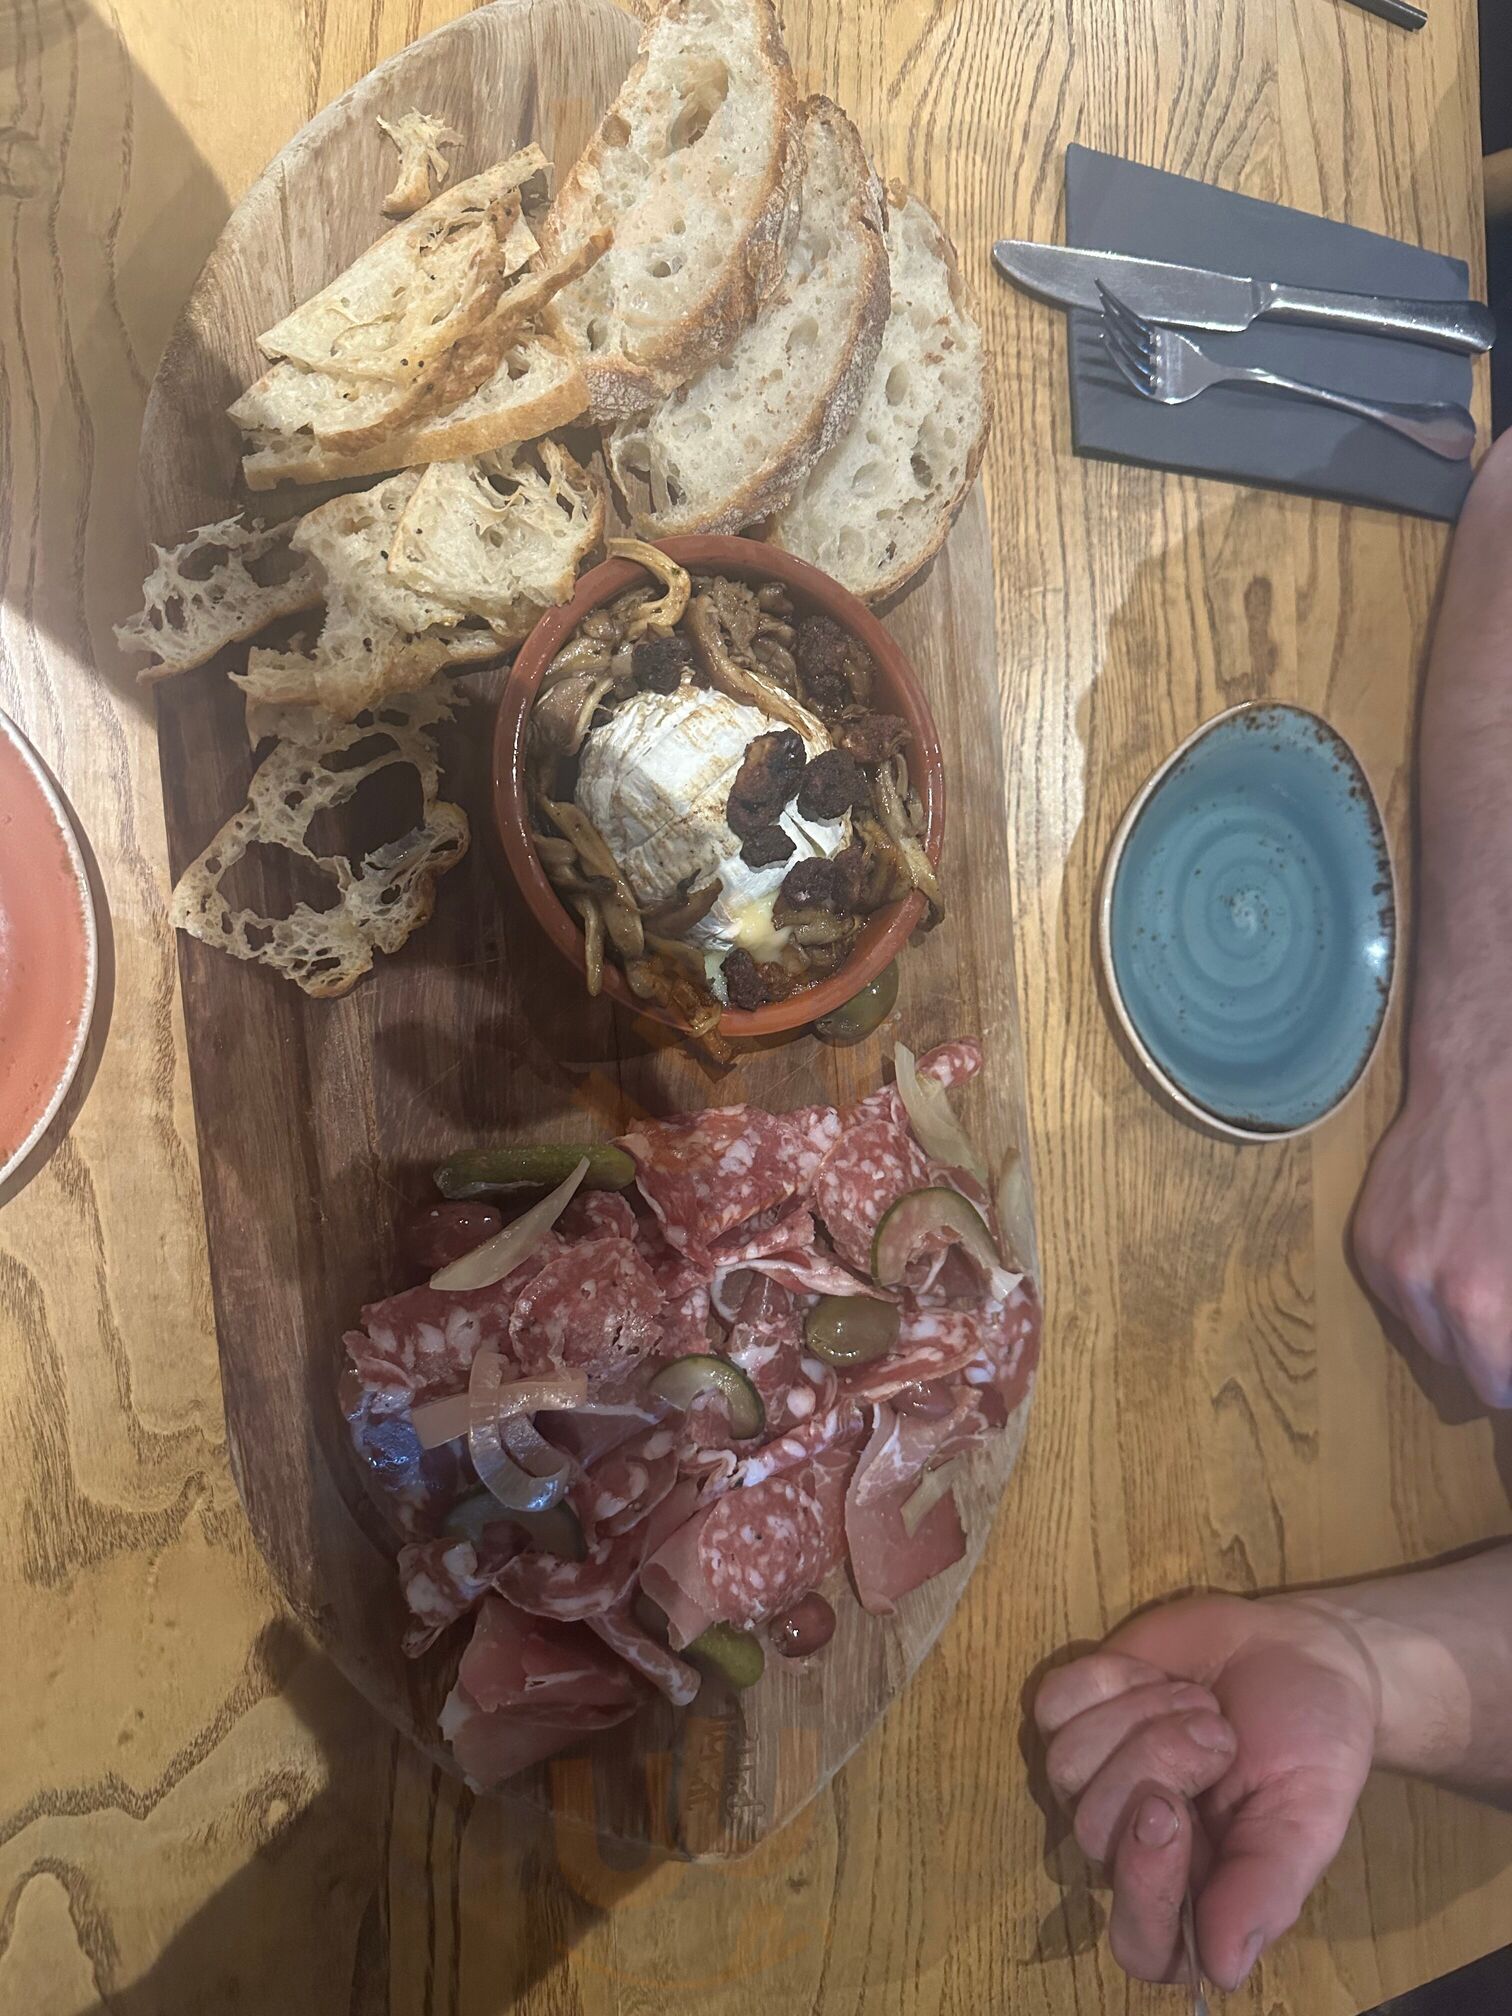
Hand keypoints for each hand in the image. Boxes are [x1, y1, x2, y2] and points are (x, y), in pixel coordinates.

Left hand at [1033, 1593, 1377, 1990]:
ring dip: (1141, 1715)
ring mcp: (1096, 1780)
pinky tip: (1157, 1676)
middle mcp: (1134, 1848)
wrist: (1296, 1650)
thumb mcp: (1309, 1815)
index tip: (1168, 1811)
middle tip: (1218, 1733)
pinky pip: (1052, 1705)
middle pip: (1093, 1830)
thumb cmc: (1311, 1743)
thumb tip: (1223, 1971)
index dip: (1144, 1886)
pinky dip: (1110, 1679)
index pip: (1140, 1941)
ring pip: (1066, 1765)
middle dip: (1156, 1762)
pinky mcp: (1074, 1718)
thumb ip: (1266, 1889)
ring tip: (1199, 1701)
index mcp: (1198, 1895)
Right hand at [1354, 1073, 1511, 1408]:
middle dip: (1497, 1353)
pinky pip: (1399, 1300)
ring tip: (1486, 1274)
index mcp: (1483, 1302)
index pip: (1499, 1387)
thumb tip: (1509, 1339)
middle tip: (1510, 1317)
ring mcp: (1390, 1264)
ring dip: (1460, 1325)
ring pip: (1430, 1339)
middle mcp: (1427, 1291)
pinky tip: (1453, 1247)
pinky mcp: (1367, 1242)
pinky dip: (1427, 1289)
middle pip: (1468, 1373)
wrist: (1485, 1087)